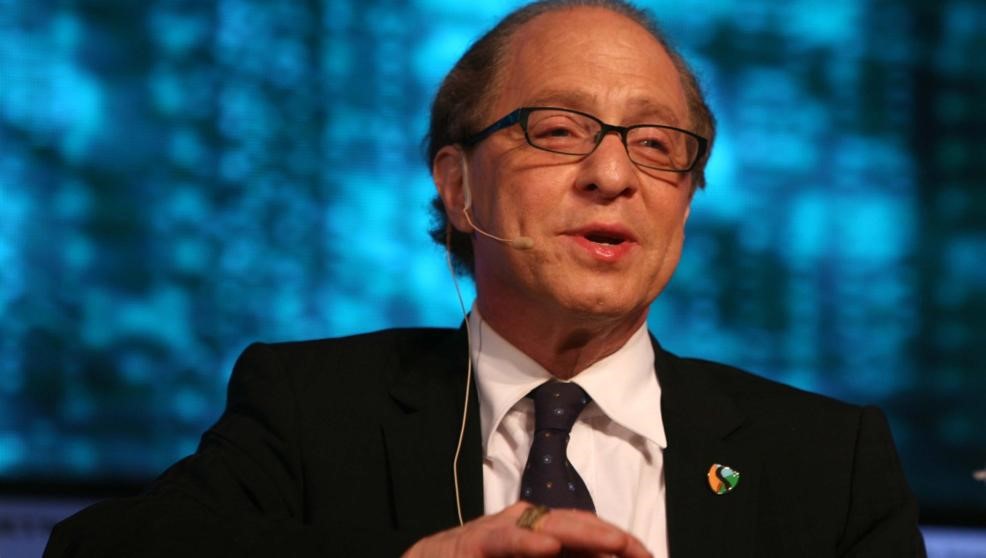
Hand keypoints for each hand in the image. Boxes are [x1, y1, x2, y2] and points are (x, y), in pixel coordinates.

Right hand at [402, 501, 652, 557]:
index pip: (592, 534)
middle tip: (644, 553)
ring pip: (551, 527)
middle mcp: (528, 527)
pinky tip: (549, 547)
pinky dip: (527, 544)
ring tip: (616, 542)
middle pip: (580, 526)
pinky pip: (506, 541)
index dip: (623, 543)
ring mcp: (504, 531)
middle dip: (615, 539)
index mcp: (544, 536)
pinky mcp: (477, 542)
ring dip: (585, 535)